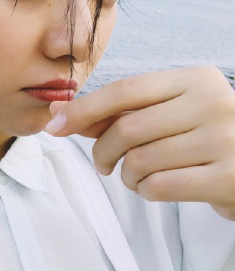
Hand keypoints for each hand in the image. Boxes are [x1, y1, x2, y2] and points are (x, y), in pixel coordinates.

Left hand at [44, 66, 234, 220]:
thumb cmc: (200, 136)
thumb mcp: (166, 113)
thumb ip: (117, 112)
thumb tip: (58, 111)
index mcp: (194, 79)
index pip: (124, 90)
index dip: (83, 109)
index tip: (53, 125)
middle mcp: (212, 103)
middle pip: (127, 128)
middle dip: (102, 151)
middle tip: (104, 164)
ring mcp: (225, 140)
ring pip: (140, 160)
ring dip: (126, 175)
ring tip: (137, 176)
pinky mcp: (229, 178)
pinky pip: (160, 186)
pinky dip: (145, 191)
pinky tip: (153, 187)